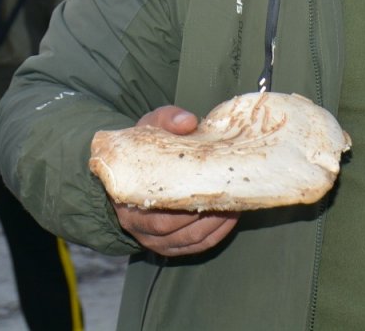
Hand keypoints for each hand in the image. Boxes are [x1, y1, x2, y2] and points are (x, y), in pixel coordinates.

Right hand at [111, 106, 240, 255]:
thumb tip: (189, 122)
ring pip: (188, 239)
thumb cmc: (146, 146)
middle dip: (205, 214)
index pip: (155, 211)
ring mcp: (152, 238)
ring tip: (236, 205)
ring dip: (215, 225)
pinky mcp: (167, 244)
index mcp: (128, 196)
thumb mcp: (151, 126)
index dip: (184, 202)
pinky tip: (231, 217)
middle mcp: (137, 224)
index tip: (209, 187)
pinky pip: (194, 245)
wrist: (136, 165)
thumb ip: (168, 119)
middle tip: (230, 196)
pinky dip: (215, 234)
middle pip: (173, 228)